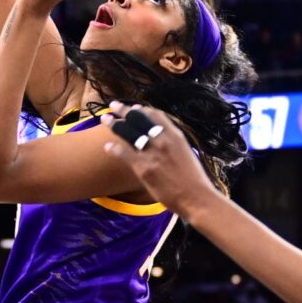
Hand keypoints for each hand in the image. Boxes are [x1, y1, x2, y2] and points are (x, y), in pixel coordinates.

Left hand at [100, 103, 217, 216]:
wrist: (195, 197)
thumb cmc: (194, 179)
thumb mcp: (187, 153)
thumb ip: (174, 143)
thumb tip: (166, 139)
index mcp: (175, 135)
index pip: (155, 114)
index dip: (142, 109)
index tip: (134, 108)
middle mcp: (162, 140)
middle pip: (139, 118)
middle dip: (124, 110)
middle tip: (113, 105)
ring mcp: (152, 153)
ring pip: (128, 132)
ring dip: (115, 124)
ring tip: (105, 119)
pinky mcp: (143, 168)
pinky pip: (124, 153)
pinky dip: (114, 148)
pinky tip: (107, 147)